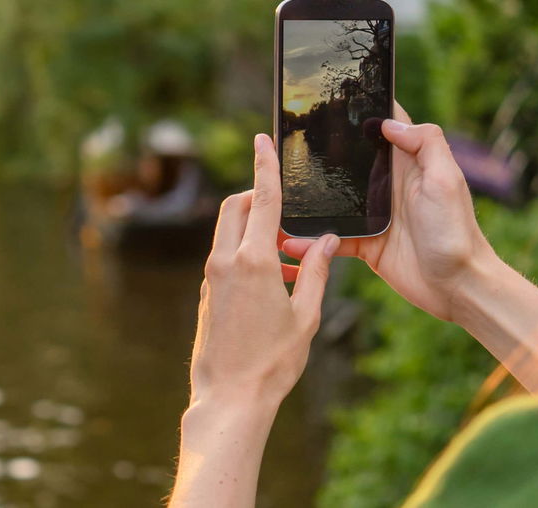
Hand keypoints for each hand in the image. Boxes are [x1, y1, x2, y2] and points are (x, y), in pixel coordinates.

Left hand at [190, 133, 338, 410]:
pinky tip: (276, 283)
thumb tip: (330, 241)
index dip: (264, 166)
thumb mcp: (307, 316)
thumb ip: (319, 272)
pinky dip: (247, 255)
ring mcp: (211, 277)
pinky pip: (226, 258)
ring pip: (229, 233)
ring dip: (256, 231)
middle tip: (288, 214)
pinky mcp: (207, 293)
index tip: (262, 140)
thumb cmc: (273, 361)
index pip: (262, 200)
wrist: (230, 398)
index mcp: (254, 261)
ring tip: (292, 262)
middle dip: (259, 198)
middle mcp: (225, 262)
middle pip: (237, 207)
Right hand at [282, 105, 492, 321]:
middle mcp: (387, 185)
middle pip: (348, 160)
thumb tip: (388, 121)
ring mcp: (373, 215)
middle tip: (283, 144)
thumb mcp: (446, 179)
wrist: (458, 287)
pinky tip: (290, 241)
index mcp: (407, 164)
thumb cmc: (456, 232)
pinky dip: (310, 240)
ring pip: (332, 199)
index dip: (362, 110)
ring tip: (276, 193)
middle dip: (319, 151)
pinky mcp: (365, 244)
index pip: (383, 126)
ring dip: (308, 198)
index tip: (330, 95)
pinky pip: (331, 237)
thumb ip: (425, 144)